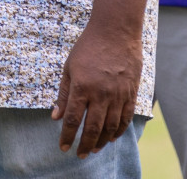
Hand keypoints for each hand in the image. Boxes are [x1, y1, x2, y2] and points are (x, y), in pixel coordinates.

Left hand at [52, 18, 140, 156]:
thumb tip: (56, 117)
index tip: (63, 147)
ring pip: (111, 126)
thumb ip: (63, 94)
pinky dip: (119, 130)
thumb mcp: (69, 68)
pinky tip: (112, 137)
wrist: (115, 31)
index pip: (74, 119)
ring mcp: (118, 94)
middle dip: (85, 144)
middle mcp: (101, 93)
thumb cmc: (88, 47)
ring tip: (94, 149)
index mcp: (82, 87)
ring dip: (102, 141)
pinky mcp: (131, 92)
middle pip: (93, 127)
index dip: (68, 136)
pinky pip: (126, 117)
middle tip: (80, 155)